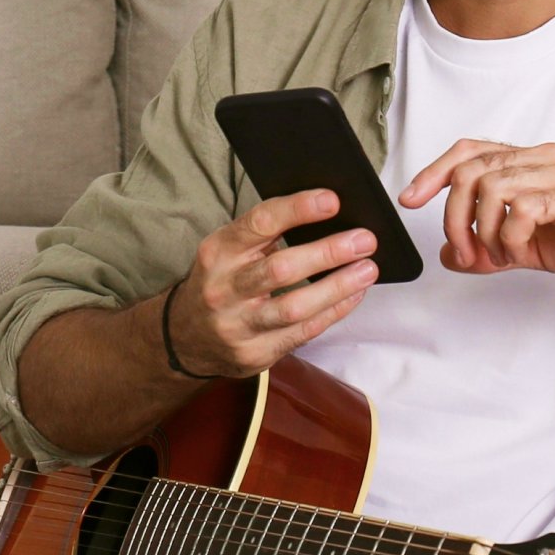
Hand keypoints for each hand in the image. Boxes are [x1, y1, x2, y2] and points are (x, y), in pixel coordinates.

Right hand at [166, 191, 378, 377]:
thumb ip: (266, 233)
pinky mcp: (255, 354)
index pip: (259, 223)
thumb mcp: (228, 250)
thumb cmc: (221, 281)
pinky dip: (333, 312)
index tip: (332, 200)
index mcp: (218, 252)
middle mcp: (224, 289)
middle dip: (328, 252)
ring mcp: (238, 326)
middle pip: (281, 269)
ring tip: (368, 269)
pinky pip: (302, 333)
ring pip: (294, 307)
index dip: (298, 209)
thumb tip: (327, 213)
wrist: (186, 337)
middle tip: (365, 240)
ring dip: (337, 287)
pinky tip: (354, 295)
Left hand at [399, 139, 554, 279]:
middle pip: (471, 169)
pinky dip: (508, 234)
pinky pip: (523, 207)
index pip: (470, 151)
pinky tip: (519, 252)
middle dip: (453, 214)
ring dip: (480, 229)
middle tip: (464, 251)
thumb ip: (493, 247)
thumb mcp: (536, 247)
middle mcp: (543, 159)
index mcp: (532, 163)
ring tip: (497, 257)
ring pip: (491, 186)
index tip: (411, 198)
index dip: (434, 171)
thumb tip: (451, 254)